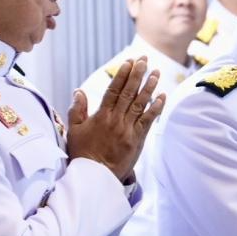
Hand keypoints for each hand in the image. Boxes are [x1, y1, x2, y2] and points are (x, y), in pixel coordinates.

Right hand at [67, 57, 165, 181]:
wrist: (95, 175)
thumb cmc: (83, 153)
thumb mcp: (74, 130)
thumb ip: (76, 110)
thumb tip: (79, 91)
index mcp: (101, 115)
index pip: (113, 90)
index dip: (122, 74)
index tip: (128, 62)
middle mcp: (116, 119)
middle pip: (129, 92)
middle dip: (137, 74)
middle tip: (144, 60)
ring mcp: (128, 129)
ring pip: (140, 103)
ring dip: (149, 87)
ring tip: (156, 72)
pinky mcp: (137, 139)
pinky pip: (148, 120)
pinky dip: (156, 108)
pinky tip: (162, 96)